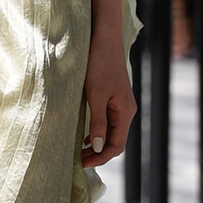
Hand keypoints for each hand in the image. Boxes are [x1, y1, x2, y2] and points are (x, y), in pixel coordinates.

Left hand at [82, 27, 136, 166]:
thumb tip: (97, 147)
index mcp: (125, 112)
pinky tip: (84, 135)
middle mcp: (126, 110)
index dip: (100, 158)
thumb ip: (97, 122)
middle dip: (98, 154)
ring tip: (78, 152)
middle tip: (77, 161)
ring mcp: (120, 104)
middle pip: (115, 141)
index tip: (81, 164)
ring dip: (96, 144)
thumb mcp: (95, 95)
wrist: (104, 37)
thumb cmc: (99, 64)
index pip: (116, 145)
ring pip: (111, 132)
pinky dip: (96, 131)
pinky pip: (107, 121)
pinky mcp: (113, 97)